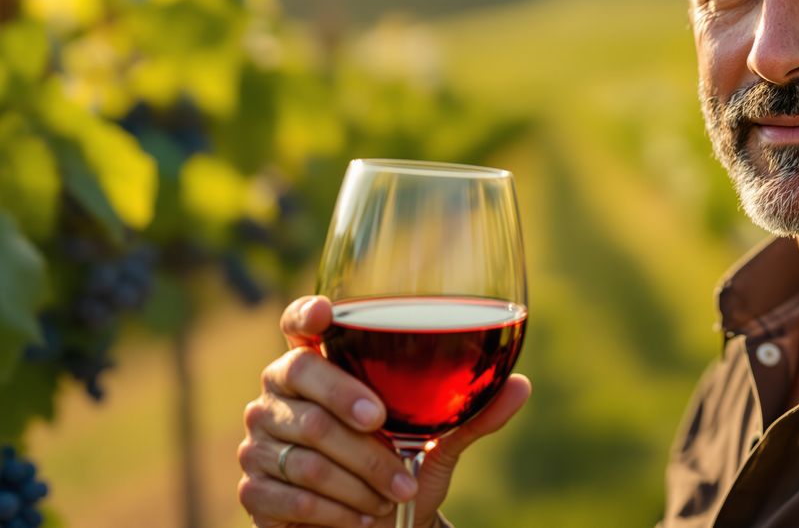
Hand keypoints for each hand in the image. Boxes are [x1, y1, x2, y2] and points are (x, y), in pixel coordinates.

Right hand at [238, 295, 531, 527]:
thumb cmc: (400, 472)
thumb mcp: (439, 444)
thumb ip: (472, 414)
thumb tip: (522, 385)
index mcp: (319, 364)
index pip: (296, 323)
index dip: (304, 313)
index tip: (325, 314)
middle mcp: (280, 392)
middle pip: (301, 377)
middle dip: (349, 405)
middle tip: (388, 432)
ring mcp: (259, 438)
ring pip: (304, 443)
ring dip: (357, 473)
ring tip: (395, 491)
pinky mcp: (253, 488)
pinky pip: (290, 493)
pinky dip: (335, 509)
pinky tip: (364, 516)